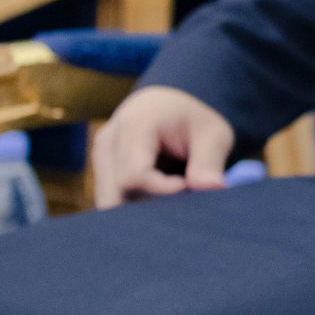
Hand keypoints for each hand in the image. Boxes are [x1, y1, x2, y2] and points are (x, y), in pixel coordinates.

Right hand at [92, 85, 235, 207]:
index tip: (185, 185)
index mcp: (135, 124)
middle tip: (179, 197)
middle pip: (116, 194)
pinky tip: (158, 195)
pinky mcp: (101, 170)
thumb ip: (209, 162)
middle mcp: (108, 140)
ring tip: (171, 189)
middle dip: (148, 206)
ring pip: (111, 202)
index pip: (135, 175)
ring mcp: (100, 156)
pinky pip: (112, 199)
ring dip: (141, 207)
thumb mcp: (213, 135)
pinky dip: (136, 204)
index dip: (161, 189)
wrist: (170, 108)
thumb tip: (214, 188)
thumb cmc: (194, 121)